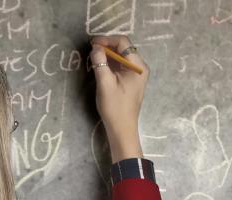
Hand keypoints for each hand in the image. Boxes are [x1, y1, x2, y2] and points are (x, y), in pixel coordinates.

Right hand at [89, 35, 148, 162]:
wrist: (122, 128)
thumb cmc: (115, 107)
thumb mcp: (105, 83)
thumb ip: (100, 62)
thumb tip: (95, 47)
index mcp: (138, 66)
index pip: (123, 42)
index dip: (107, 40)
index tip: (92, 44)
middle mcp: (140, 67)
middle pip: (123, 48)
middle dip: (106, 46)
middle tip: (91, 49)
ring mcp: (136, 74)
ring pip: (120, 56)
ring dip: (107, 54)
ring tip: (93, 57)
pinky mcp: (130, 80)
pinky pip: (120, 65)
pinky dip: (110, 62)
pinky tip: (100, 65)